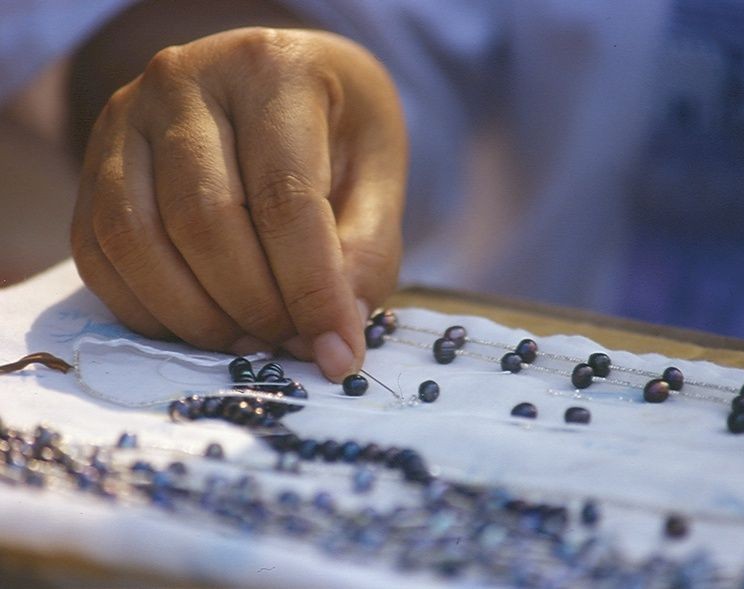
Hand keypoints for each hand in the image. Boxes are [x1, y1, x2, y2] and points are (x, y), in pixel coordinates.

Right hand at [71, 28, 406, 380]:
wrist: (274, 85)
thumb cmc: (335, 128)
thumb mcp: (377, 174)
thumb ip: (365, 252)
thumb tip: (333, 342)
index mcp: (270, 69)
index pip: (284, 196)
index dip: (311, 289)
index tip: (337, 354)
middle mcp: (183, 80)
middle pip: (204, 221)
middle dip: (254, 306)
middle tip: (292, 344)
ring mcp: (124, 119)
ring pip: (136, 240)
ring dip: (196, 318)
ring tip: (251, 341)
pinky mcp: (93, 164)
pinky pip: (100, 253)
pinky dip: (147, 311)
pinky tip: (200, 325)